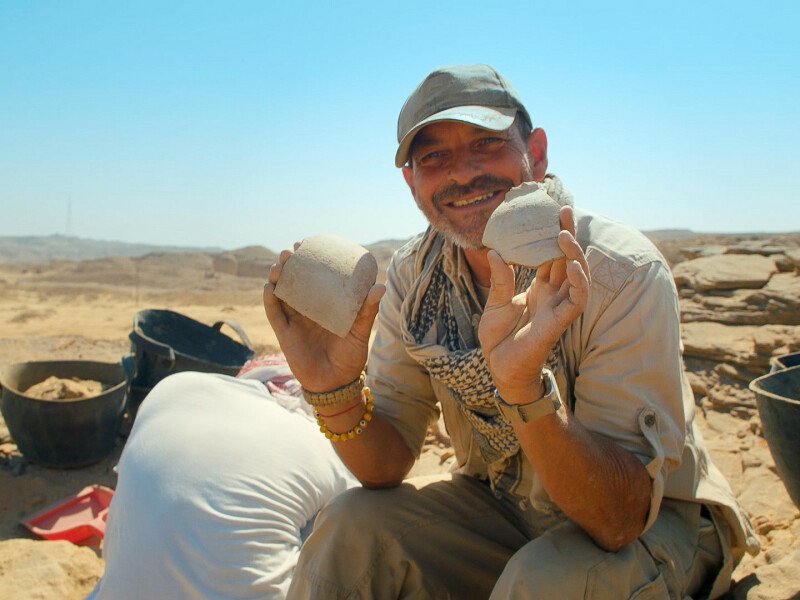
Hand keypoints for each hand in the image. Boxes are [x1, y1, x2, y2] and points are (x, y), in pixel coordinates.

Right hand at [263, 243, 385, 392]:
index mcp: (324, 305)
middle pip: (294, 281)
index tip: (308, 243)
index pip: (315, 278)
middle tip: (292, 250)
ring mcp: (295, 320)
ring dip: (278, 277)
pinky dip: (270, 300)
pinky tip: (270, 287)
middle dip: (290, 264)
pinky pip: (274, 314)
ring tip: (280, 264)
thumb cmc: (350, 357)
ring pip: (281, 294)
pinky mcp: (285, 334)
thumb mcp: (360, 331)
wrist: (337, 384)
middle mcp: (307, 309)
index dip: (309, 261)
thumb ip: (367, 310)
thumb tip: (379, 286)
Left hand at [478, 205, 589, 402]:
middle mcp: (553, 294)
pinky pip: (577, 300)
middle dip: (568, 234)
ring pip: (577, 275)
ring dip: (574, 254)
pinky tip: (573, 265)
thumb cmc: (499, 337)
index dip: (553, 235)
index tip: (550, 211)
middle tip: (563, 210)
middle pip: (567, 259)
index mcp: (539, 287)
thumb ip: (501, 278)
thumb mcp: (495, 302)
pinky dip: (579, 282)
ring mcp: (559, 307)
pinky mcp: (560, 322)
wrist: (500, 367)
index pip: (551, 255)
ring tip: (564, 233)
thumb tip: (495, 250)